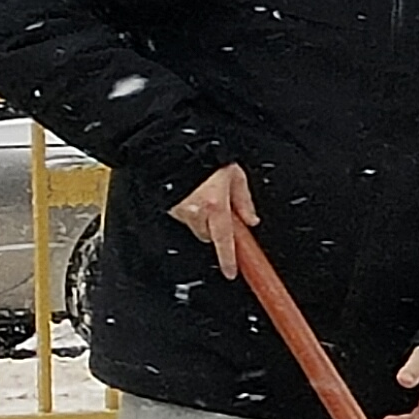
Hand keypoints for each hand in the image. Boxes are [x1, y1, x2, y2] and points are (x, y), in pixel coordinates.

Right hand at [169, 163, 255, 281]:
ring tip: (205, 196)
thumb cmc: (207, 156)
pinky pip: (182, 215)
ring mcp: (178, 210)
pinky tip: (191, 194)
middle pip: (209, 236)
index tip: (231, 273)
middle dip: (216, 228)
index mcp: (216, 206)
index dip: (229, 259)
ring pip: (195, 226)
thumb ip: (245, 201)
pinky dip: (189, 209)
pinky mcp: (167, 206)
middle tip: (220, 211)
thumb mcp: (235, 175)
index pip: (225, 241)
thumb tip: (251, 220)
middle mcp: (195, 211)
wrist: (173, 146)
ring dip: (202, 218)